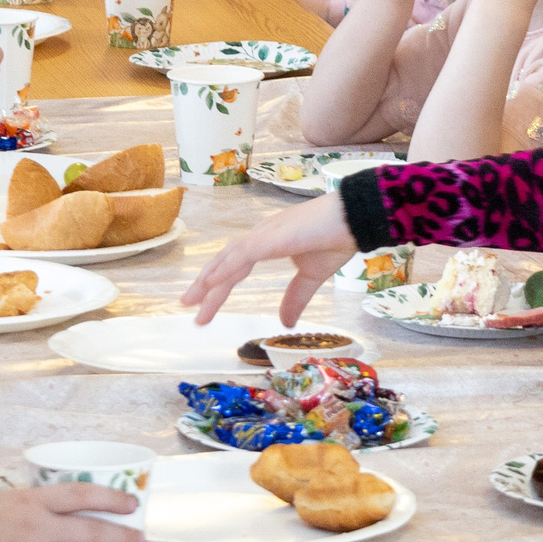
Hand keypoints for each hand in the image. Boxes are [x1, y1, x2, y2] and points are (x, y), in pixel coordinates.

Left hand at [183, 192, 354, 323]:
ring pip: (229, 259)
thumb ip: (295, 297)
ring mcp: (265, 234)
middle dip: (205, 284)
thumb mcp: (312, 276)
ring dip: (209, 280)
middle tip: (187, 305)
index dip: (218, 283)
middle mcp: (262, 236)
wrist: (356, 218)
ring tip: (192, 301)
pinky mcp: (271, 237)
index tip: (202, 305)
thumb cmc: (338, 238)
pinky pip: (242, 254)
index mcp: (269, 243)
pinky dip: (224, 268)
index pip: (236, 265)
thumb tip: (285, 323)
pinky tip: (211, 282)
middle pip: (225, 262)